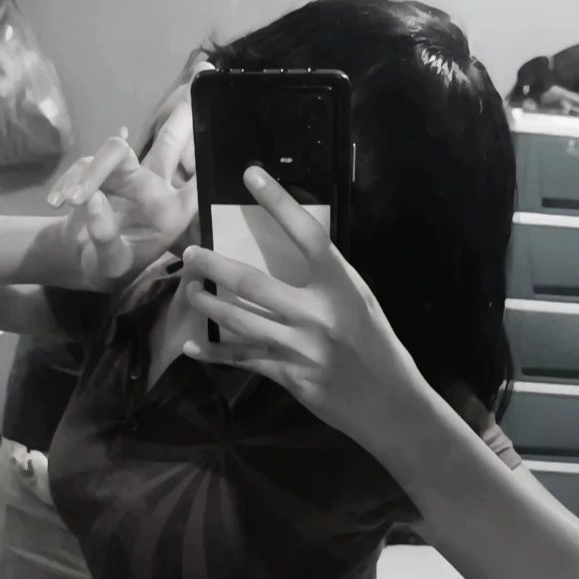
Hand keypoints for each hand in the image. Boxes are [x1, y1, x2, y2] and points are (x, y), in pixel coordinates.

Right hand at [47, 99, 200, 288]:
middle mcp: (156, 189)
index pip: (195, 186)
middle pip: (170, 144)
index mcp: (170, 215)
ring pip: (117, 150)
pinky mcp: (103, 169)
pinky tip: (58, 202)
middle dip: (182, 115)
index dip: (206, 160)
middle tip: (203, 70)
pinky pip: (87, 164)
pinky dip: (71, 182)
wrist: (82, 260)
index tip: (218, 123)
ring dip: (91, 173)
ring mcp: (129, 175)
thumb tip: (91, 198)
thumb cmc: (107, 268)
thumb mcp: (106, 266)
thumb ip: (103, 236)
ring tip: (69, 203)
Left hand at [181, 167, 413, 445]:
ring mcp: (298, 346)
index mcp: (340, 285)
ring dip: (208, 303)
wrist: (388, 402)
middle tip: (191, 254)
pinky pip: (242, 359)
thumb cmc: (376, 345)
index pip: (306, 234)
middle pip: (252, 282)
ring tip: (190, 289)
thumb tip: (290, 257)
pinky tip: (193, 345)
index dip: (279, 202)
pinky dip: (215, 352)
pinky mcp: (287, 375)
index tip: (252, 176)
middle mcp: (316, 312)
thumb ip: (328, 280)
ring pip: (238, 320)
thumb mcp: (360, 301)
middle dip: (214, 266)